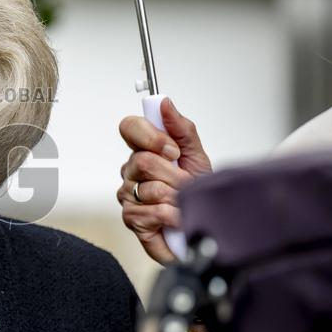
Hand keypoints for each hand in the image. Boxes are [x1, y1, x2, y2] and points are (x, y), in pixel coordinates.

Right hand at [117, 98, 212, 262]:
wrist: (203, 229)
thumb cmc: (197, 195)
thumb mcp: (197, 157)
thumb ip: (181, 129)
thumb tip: (164, 103)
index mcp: (144, 151)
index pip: (129, 127)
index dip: (151, 136)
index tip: (173, 150)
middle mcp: (131, 171)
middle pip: (143, 160)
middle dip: (174, 174)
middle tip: (185, 183)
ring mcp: (128, 195)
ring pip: (151, 188)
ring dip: (177, 198)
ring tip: (183, 204)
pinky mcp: (131, 219)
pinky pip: (153, 211)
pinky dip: (173, 216)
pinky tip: (177, 219)